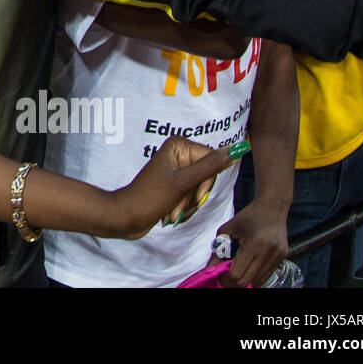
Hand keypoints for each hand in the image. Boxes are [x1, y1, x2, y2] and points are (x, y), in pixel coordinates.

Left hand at [110, 136, 242, 238]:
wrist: (127, 217)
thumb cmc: (150, 198)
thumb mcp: (183, 182)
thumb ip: (210, 166)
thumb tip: (235, 150)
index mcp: (179, 145)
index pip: (213, 160)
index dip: (206, 182)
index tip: (195, 195)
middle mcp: (179, 154)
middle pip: (207, 176)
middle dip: (195, 196)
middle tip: (179, 206)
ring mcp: (177, 170)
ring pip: (200, 189)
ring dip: (189, 205)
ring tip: (172, 212)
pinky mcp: (175, 185)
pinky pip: (192, 196)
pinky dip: (185, 208)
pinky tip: (172, 214)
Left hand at [216, 202, 288, 286]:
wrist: (272, 208)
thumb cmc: (247, 217)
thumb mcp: (227, 229)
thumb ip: (218, 250)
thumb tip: (209, 269)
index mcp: (253, 243)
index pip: (237, 274)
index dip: (225, 279)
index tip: (219, 276)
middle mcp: (268, 252)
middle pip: (247, 281)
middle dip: (233, 283)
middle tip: (225, 277)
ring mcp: (278, 256)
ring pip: (258, 282)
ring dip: (245, 280)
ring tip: (237, 270)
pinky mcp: (283, 258)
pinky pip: (266, 276)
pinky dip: (255, 276)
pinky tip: (248, 267)